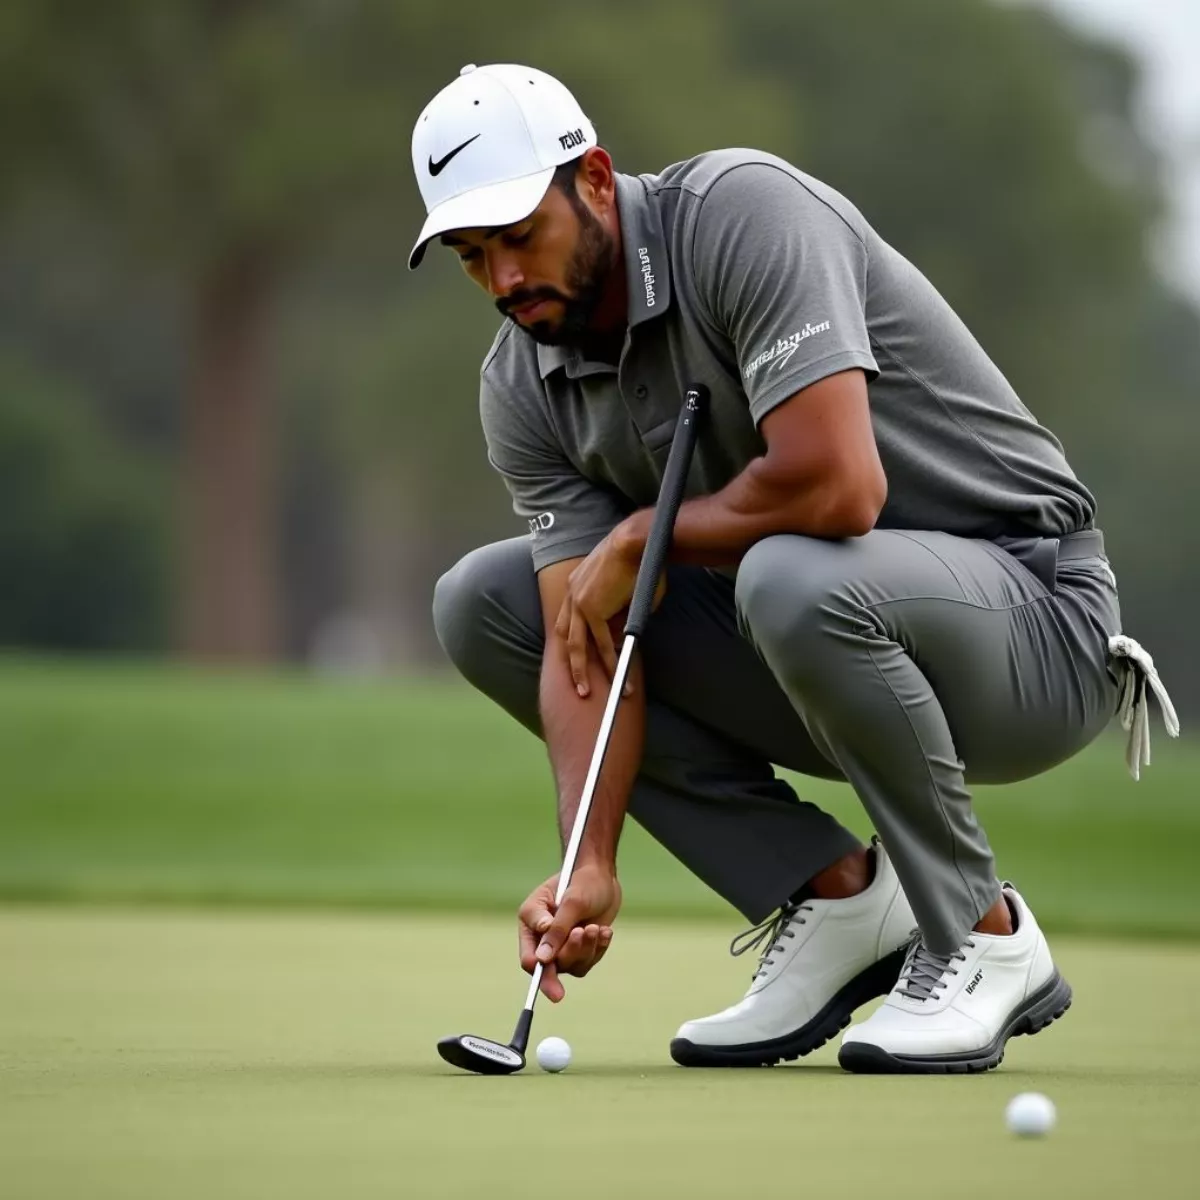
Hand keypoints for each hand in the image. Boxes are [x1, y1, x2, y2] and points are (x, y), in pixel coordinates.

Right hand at [517, 864, 621, 1001]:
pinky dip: (598, 949)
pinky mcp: (580, 949)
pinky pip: (588, 962)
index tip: (554, 982)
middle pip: (552, 967)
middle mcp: (543, 939)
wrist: (602, 877)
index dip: (539, 973)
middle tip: (586, 932)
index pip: (529, 959)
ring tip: (596, 927)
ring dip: (587, 949)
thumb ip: (557, 929)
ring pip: (572, 966)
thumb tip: (542, 958)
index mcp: (531, 923)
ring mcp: (562, 945)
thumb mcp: (571, 901)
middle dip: (571, 952)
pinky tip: (606, 931)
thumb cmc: (582, 881)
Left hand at [554, 520, 662, 696]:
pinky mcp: (593, 611)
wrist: (635, 542)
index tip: (578, 658)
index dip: (574, 639)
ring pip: (578, 646)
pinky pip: (601, 643)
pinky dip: (610, 662)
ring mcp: (579, 604)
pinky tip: (618, 677)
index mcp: (576, 586)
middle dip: (571, 664)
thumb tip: (628, 630)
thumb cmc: (638, 558)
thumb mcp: (625, 588)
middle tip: (576, 685)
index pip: (569, 619)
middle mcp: (572, 595)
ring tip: (589, 692)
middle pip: (566, 637)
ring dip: (583, 672)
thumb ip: (622, 611)